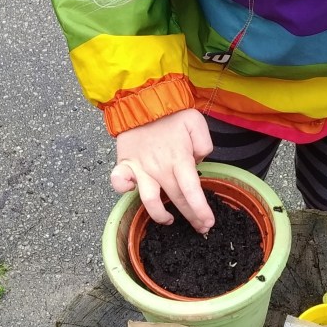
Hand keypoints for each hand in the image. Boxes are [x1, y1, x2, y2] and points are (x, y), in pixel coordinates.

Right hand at [110, 109, 214, 232]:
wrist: (142, 99)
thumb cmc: (171, 113)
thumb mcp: (196, 123)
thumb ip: (204, 145)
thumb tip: (198, 162)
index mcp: (179, 159)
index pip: (192, 190)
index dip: (200, 209)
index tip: (208, 223)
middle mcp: (160, 167)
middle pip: (176, 199)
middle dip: (190, 216)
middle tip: (201, 227)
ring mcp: (141, 167)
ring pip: (149, 199)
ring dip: (159, 215)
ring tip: (169, 220)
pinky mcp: (125, 164)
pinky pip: (118, 180)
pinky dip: (121, 188)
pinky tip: (128, 192)